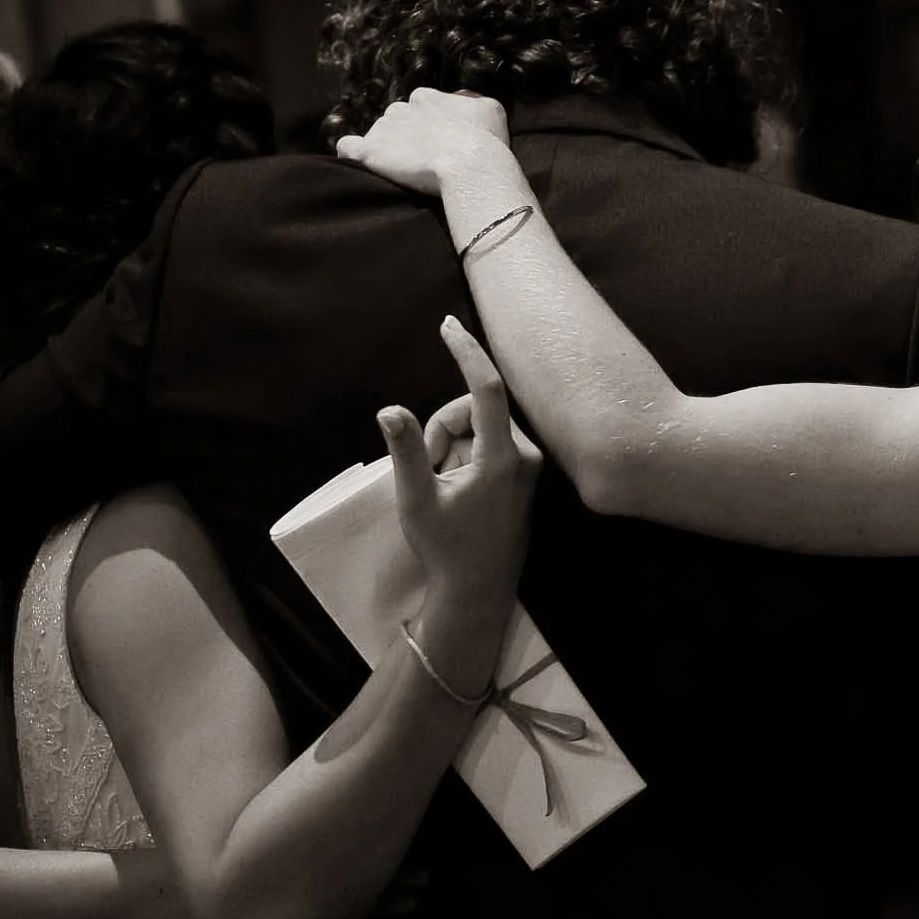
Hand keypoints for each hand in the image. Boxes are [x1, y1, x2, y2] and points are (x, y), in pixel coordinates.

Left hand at [335, 87, 511, 194]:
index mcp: (426, 97)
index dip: (432, 128)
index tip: (443, 146)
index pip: (422, 109)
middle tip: (427, 162)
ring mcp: (383, 129)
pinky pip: (349, 146)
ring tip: (409, 173)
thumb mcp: (490, 110)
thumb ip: (473, 104)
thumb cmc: (487, 142)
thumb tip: (470, 107)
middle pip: (399, 121)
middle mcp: (401, 107)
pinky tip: (364, 163)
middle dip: (409, 138)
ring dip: (390, 150)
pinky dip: (353, 152)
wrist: (471, 165)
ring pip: (380, 135)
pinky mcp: (371, 152)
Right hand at [377, 317, 541, 636]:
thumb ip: (406, 450)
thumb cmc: (447, 550)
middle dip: (442, 430)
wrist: (478, 593)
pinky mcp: (526, 474)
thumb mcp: (417, 500)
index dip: (467, 352)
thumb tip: (390, 409)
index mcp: (502, 459)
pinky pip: (489, 442)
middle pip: (473, 409)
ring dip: (452, 445)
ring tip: (445, 487)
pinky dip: (466, 455)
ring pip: (479, 426)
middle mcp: (524, 456)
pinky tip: (459, 488)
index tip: (448, 325)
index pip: (486, 390)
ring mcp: (528, 466)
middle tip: (430, 473)